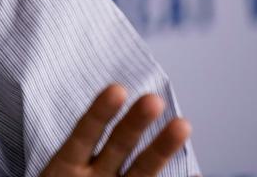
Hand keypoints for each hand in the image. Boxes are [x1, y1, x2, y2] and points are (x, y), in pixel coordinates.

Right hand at [40, 84, 191, 176]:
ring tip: (183, 125)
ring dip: (162, 150)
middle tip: (153, 100)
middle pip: (117, 148)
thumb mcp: (58, 172)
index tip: (117, 89)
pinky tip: (198, 175)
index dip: (100, 113)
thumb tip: (130, 120)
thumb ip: (83, 144)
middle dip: (135, 124)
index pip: (84, 133)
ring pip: (140, 173)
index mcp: (67, 166)